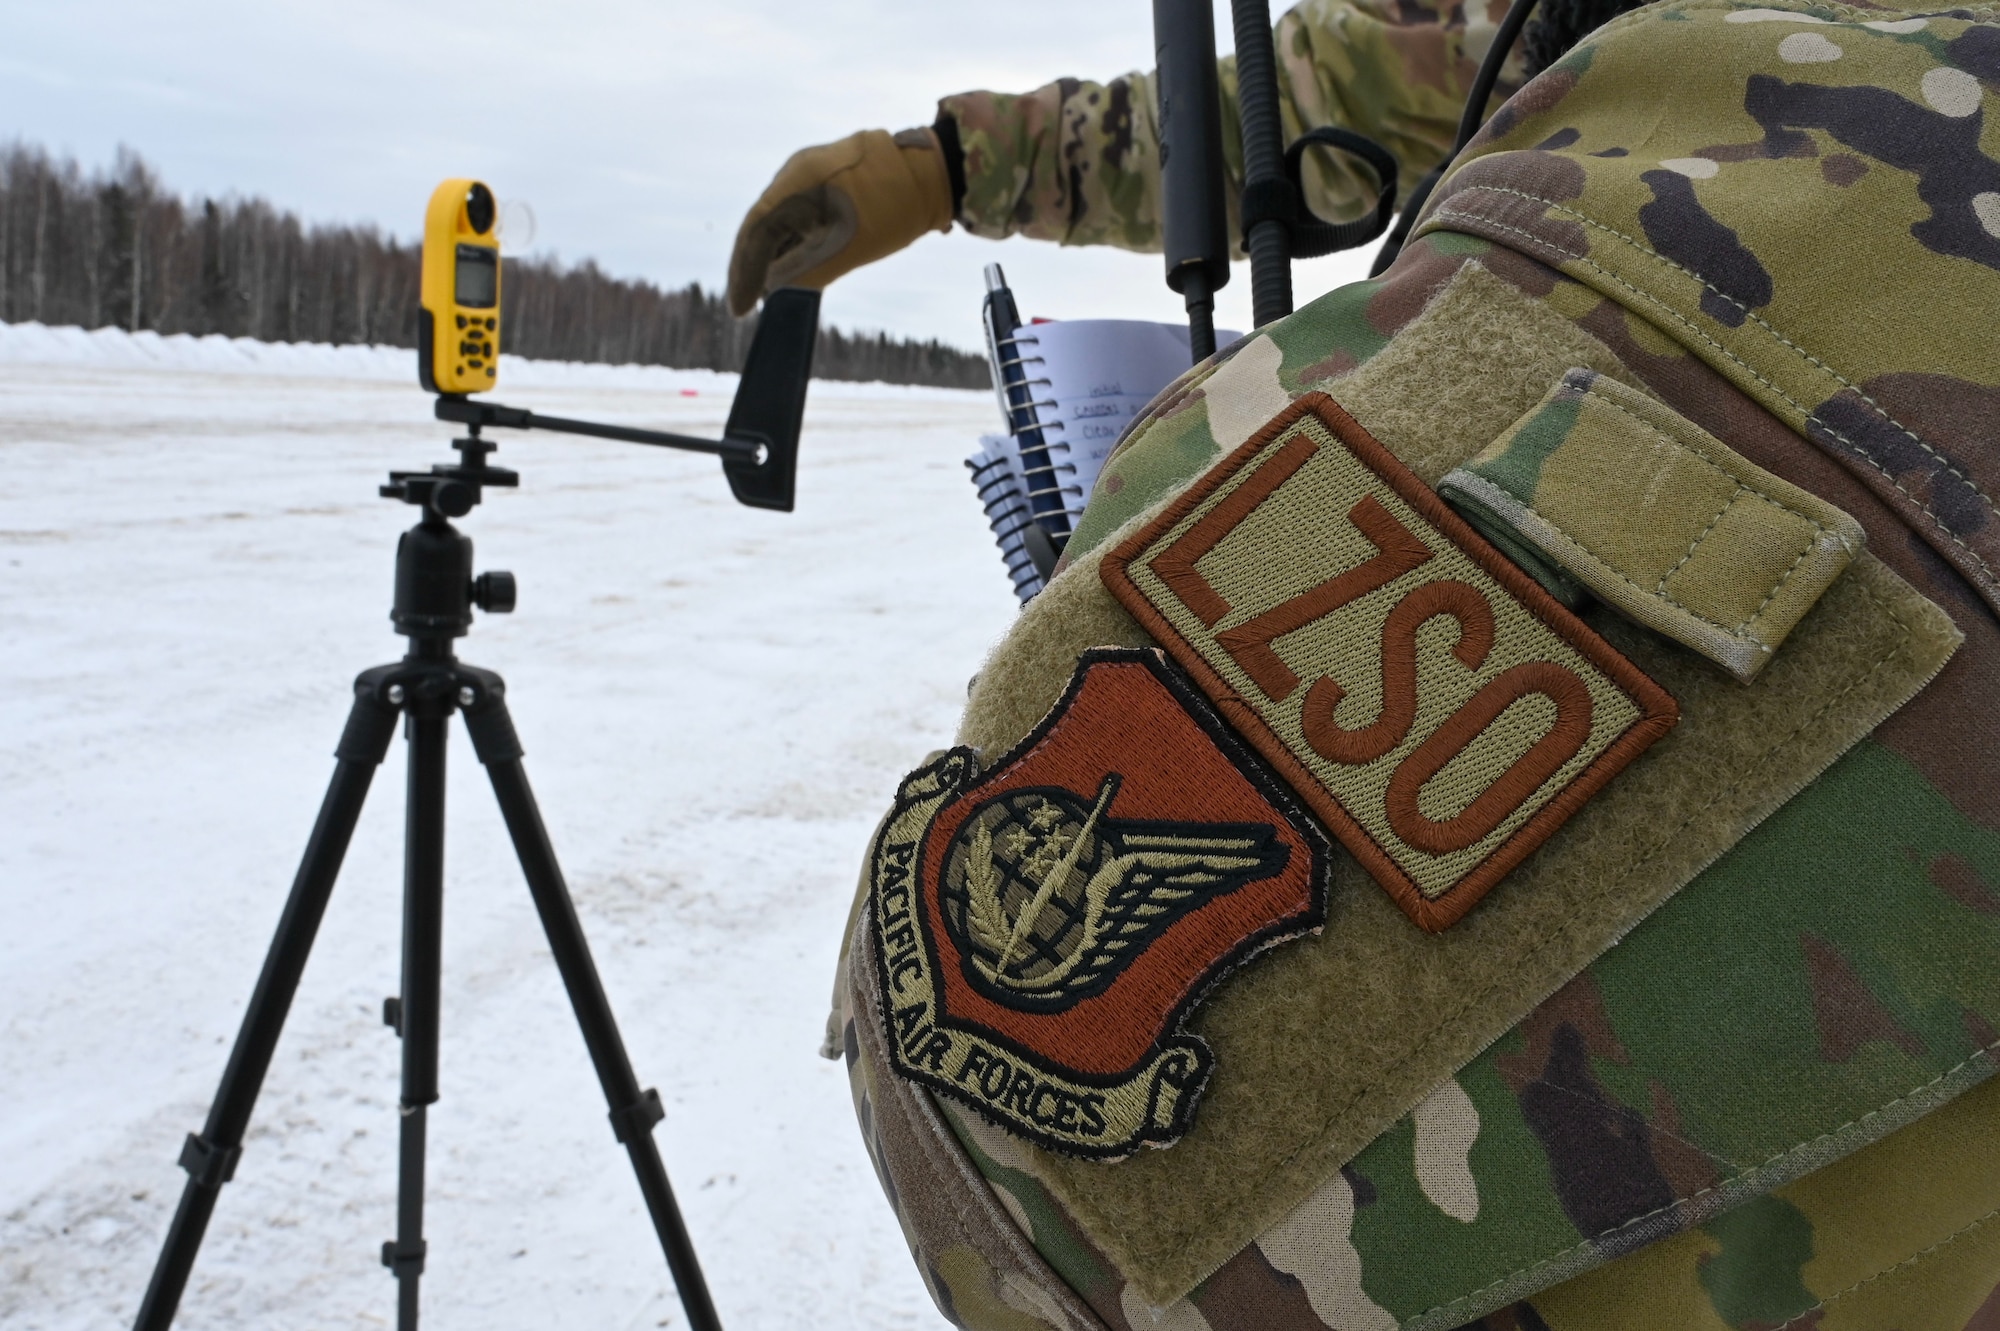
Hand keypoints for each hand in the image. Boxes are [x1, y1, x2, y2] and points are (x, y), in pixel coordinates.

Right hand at [726, 127, 953, 316]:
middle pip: (762, 225)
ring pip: (780, 222)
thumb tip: (774, 295)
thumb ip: (808, 272)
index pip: (755, 229)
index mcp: (797, 180)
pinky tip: (790, 271)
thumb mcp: (849, 248)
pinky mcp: (829, 184)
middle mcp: (797, 173)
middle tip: (744, 306)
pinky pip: (799, 216)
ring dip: (772, 259)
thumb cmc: (895, 207)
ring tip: (766, 296)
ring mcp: (812, 175)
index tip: (738, 308)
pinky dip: (792, 246)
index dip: (743, 272)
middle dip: (752, 268)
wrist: (936, 172)